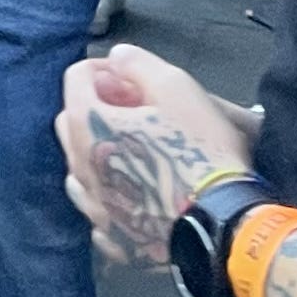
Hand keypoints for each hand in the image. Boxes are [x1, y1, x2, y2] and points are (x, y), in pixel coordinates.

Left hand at [56, 43, 257, 269]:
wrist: (226, 222)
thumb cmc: (201, 151)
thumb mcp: (176, 87)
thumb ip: (137, 63)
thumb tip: (116, 57)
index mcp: (87, 125)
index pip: (75, 79)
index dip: (104, 70)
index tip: (132, 79)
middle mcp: (80, 167)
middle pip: (71, 121)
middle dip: (96, 108)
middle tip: (137, 112)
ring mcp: (95, 207)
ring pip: (80, 169)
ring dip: (99, 154)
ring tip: (136, 153)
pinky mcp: (116, 239)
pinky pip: (100, 212)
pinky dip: (111, 198)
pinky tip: (135, 195)